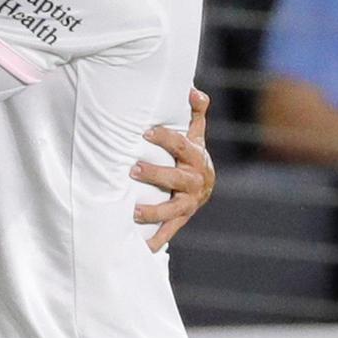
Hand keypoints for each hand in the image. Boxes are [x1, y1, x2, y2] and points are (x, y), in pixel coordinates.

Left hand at [133, 88, 215, 251]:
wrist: (204, 184)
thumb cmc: (191, 153)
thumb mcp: (195, 132)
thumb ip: (195, 111)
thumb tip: (193, 90)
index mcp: (196, 157)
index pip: (181, 144)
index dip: (165, 137)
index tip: (145, 131)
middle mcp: (195, 181)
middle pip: (178, 178)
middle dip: (157, 174)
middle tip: (133, 169)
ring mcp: (189, 202)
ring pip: (174, 208)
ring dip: (154, 211)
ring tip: (133, 211)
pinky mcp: (182, 218)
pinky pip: (170, 230)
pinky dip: (157, 239)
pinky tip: (142, 246)